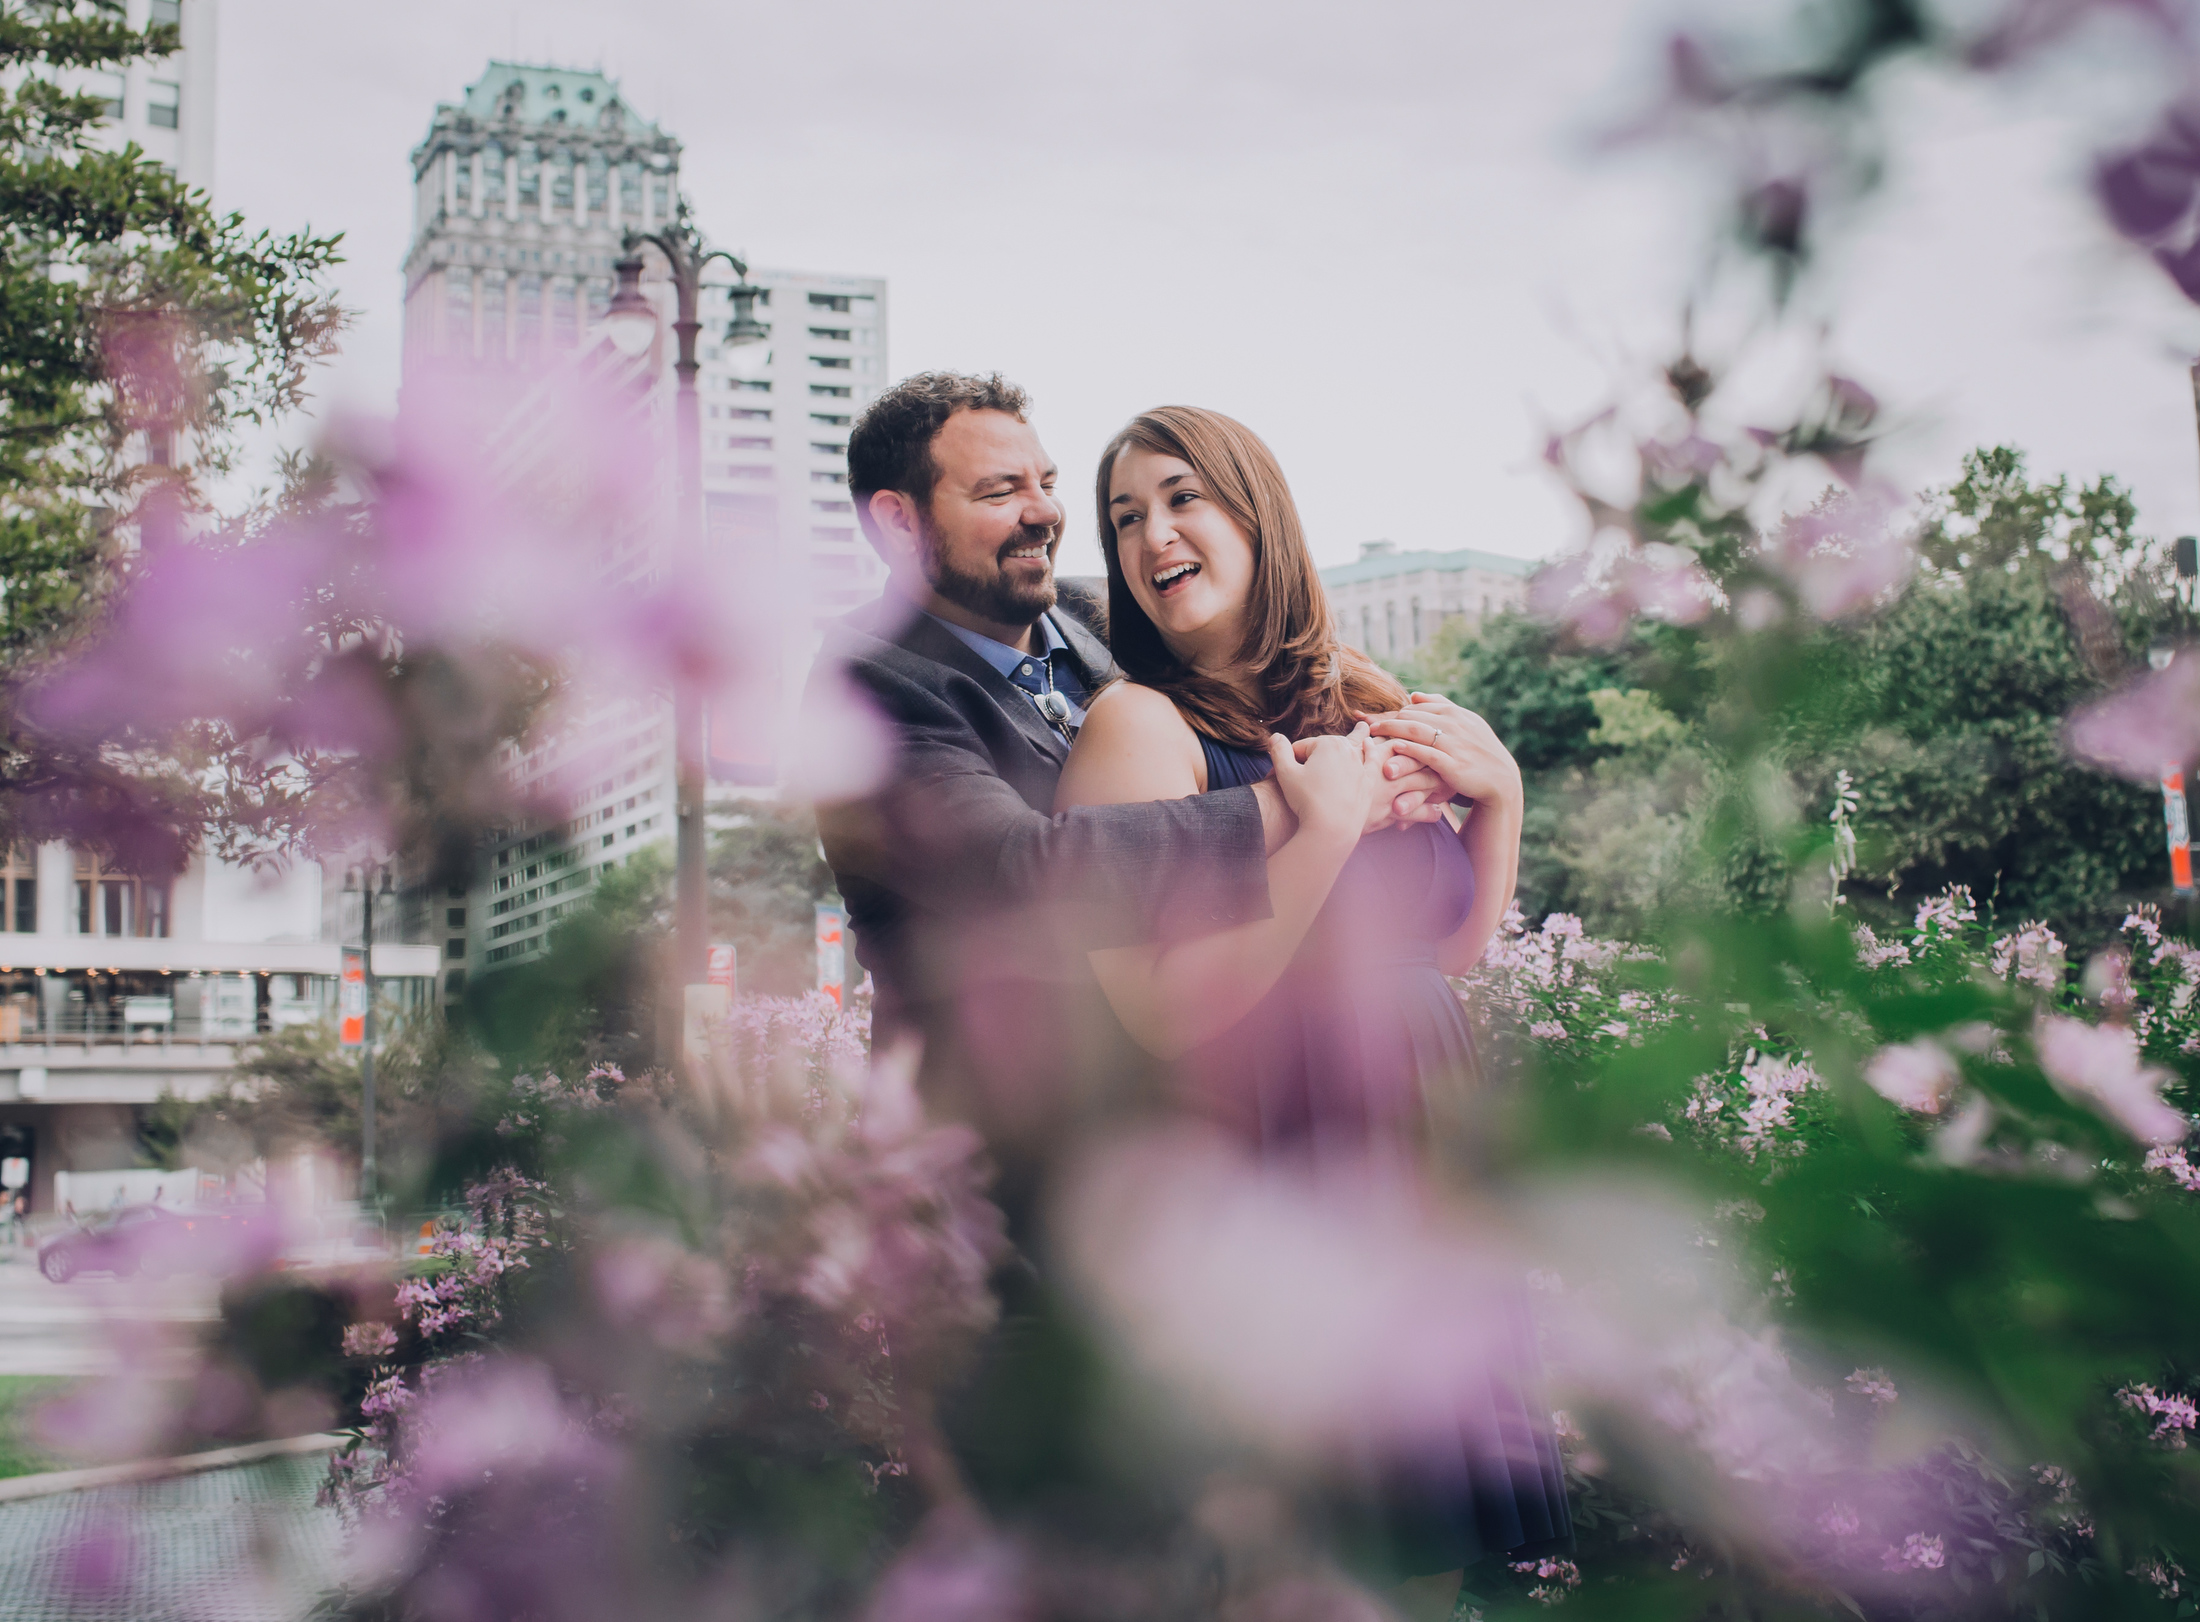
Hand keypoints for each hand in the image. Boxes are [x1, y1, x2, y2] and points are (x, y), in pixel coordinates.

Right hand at [1265, 723, 1390, 843]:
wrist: (1331, 829)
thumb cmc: (1306, 800)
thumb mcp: (1285, 773)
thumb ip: (1279, 751)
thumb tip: (1275, 736)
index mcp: (1327, 743)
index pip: (1302, 747)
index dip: (1290, 760)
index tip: (1285, 775)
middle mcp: (1348, 751)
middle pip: (1323, 750)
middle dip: (1312, 758)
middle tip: (1302, 776)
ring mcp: (1360, 767)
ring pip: (1346, 754)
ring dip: (1341, 750)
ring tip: (1339, 743)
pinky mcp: (1368, 782)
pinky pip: (1370, 763)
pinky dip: (1370, 752)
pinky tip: (1368, 745)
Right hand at [1293, 736, 1449, 829]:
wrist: (1322, 828)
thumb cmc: (1303, 800)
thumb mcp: (1286, 771)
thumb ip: (1280, 751)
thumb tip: (1270, 736)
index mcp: (1346, 749)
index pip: (1358, 737)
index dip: (1367, 731)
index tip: (1373, 727)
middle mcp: (1370, 764)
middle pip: (1395, 749)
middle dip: (1410, 744)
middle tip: (1424, 740)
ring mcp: (1384, 787)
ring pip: (1413, 775)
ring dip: (1429, 774)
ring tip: (1443, 773)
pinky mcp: (1390, 810)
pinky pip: (1415, 809)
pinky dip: (1427, 811)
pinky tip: (1439, 812)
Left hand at [1361, 693, 1522, 808]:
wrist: (1501, 779)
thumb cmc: (1479, 751)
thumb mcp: (1464, 723)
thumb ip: (1440, 707)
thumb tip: (1414, 694)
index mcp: (1453, 713)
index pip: (1416, 708)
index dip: (1391, 712)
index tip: (1369, 717)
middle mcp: (1454, 724)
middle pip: (1412, 716)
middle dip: (1387, 720)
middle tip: (1364, 724)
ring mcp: (1454, 743)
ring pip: (1417, 731)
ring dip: (1392, 730)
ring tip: (1372, 732)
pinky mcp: (1454, 764)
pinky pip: (1428, 753)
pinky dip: (1411, 748)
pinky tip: (1394, 746)